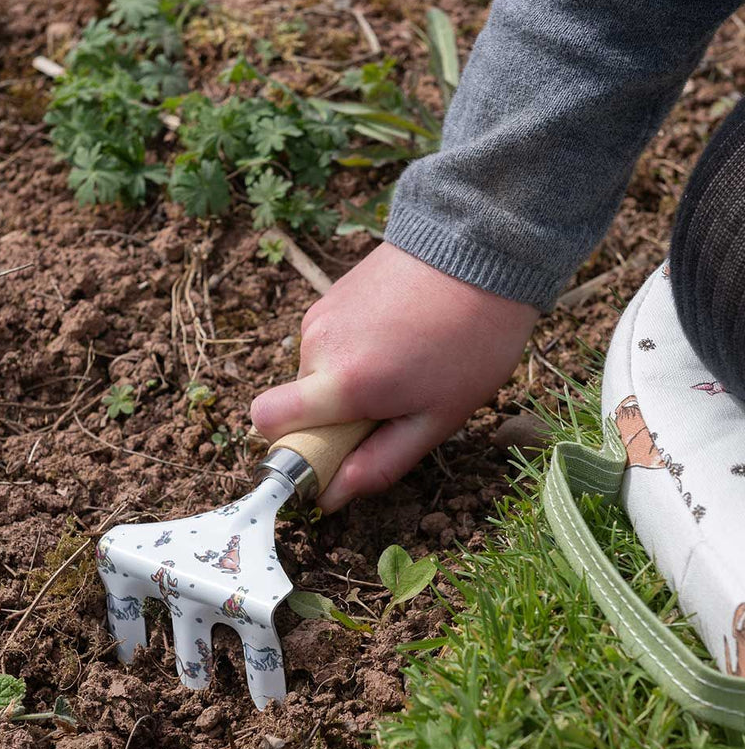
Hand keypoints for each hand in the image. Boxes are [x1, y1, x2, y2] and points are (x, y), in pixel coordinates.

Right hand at [251, 242, 538, 511]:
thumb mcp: (438, 417)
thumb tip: (331, 497)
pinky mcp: (331, 295)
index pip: (267, 422)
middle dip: (333, 417)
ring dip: (345, 381)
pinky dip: (351, 351)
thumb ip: (380, 462)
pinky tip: (395, 337)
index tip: (331, 453)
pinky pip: (326, 342)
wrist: (480, 251)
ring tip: (401, 362)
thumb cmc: (470, 341)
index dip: (290, 446)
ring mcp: (321, 314)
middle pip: (297, 403)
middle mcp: (318, 345)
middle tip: (391, 403)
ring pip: (314, 372)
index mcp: (342, 382)